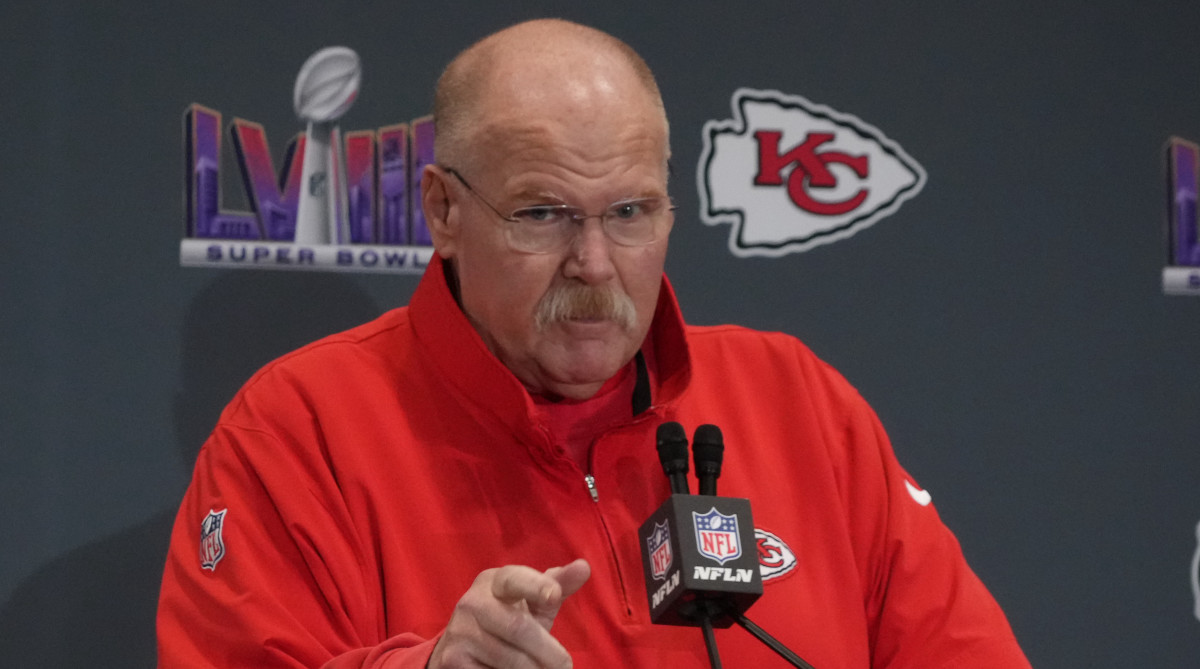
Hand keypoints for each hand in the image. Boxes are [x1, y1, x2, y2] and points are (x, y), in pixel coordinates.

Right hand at [427, 559, 590, 668]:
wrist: (461, 644)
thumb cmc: (509, 617)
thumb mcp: (533, 601)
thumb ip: (558, 585)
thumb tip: (584, 567)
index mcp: (495, 581)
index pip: (515, 579)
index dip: (536, 586)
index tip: (555, 596)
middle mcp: (473, 601)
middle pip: (518, 628)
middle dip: (548, 653)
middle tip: (565, 667)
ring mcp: (460, 631)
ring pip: (508, 658)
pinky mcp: (453, 659)